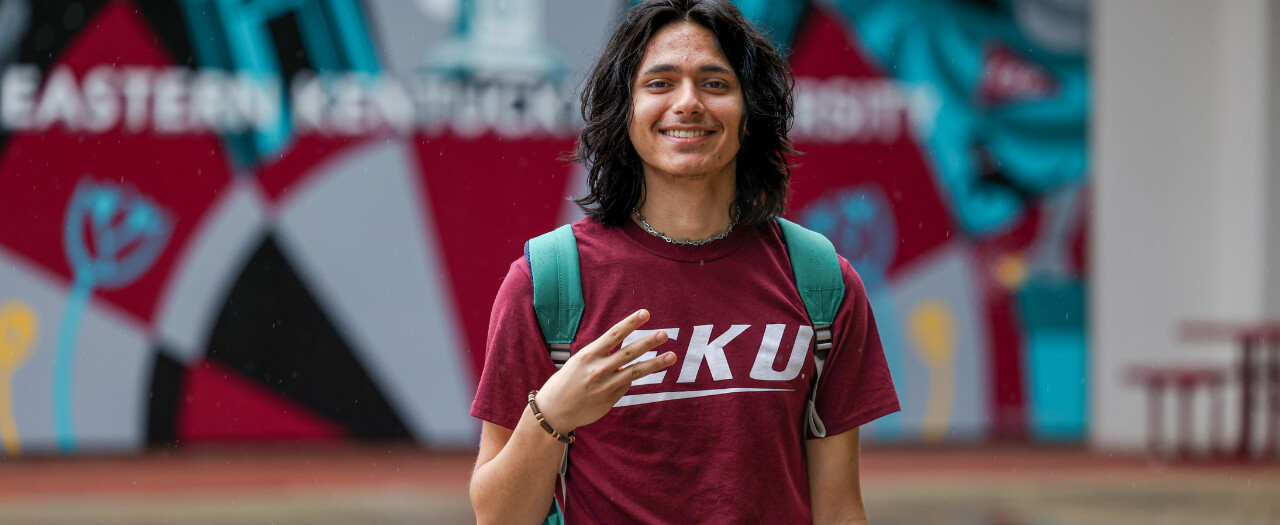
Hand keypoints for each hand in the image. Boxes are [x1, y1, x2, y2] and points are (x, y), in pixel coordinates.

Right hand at [534, 309, 674, 431]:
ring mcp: (606, 385)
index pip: (614, 334)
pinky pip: (626, 385)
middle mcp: (599, 369)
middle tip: (666, 333)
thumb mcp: (579, 362)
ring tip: (672, 356)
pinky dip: (632, 378)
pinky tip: (638, 374)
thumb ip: (600, 356)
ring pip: (636, 371)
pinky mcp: (611, 399)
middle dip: (649, 342)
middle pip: (629, 352)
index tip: (645, 313)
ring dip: (656, 363)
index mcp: (589, 354)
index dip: (631, 323)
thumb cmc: (566, 382)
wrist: (554, 411)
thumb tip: (624, 355)